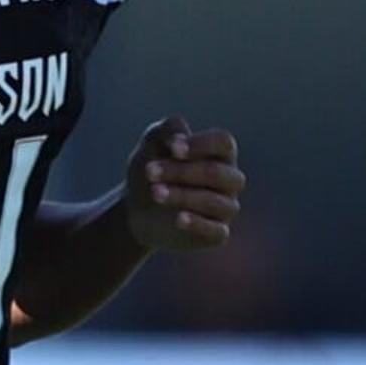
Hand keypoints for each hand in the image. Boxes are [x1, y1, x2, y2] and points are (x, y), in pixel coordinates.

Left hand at [119, 117, 241, 251]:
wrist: (136, 209)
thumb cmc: (152, 170)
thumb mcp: (151, 145)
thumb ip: (166, 130)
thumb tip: (181, 135)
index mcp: (220, 153)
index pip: (223, 143)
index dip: (200, 144)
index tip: (172, 148)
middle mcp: (229, 180)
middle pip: (217, 172)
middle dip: (180, 171)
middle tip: (149, 171)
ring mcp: (225, 208)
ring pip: (215, 202)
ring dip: (182, 195)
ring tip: (155, 192)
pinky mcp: (217, 234)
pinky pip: (217, 231)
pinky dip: (198, 224)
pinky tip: (179, 218)